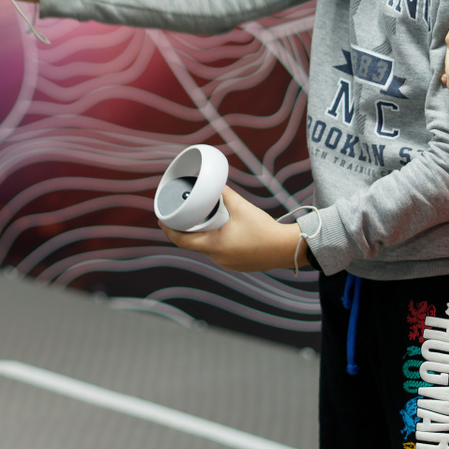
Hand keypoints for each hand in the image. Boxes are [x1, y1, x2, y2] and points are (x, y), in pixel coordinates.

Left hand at [161, 187, 302, 271]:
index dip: (169, 230)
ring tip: (199, 222)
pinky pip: (219, 253)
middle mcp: (218, 258)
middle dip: (184, 231)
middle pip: (193, 245)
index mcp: (215, 246)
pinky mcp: (237, 264)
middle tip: (179, 217)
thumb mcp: (242, 207)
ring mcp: (228, 264)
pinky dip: (214, 242)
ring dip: (200, 237)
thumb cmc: (265, 229)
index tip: (161, 220)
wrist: (287, 248)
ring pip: (206, 249)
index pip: (183, 240)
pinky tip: (218, 233)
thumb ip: (225, 194)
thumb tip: (213, 183)